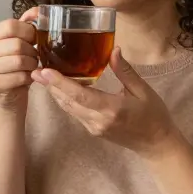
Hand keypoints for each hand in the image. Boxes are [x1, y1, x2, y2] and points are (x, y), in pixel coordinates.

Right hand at [0, 7, 39, 110]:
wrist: (8, 93)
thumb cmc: (15, 65)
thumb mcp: (21, 41)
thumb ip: (28, 23)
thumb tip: (37, 11)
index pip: (10, 25)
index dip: (28, 32)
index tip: (34, 40)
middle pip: (16, 44)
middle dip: (32, 51)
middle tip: (34, 56)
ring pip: (18, 60)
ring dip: (31, 64)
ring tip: (31, 66)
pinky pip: (19, 77)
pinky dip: (28, 77)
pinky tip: (27, 77)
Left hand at [35, 47, 178, 155]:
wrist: (156, 144)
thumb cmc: (154, 115)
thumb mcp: (143, 90)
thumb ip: (125, 71)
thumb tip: (114, 50)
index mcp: (112, 109)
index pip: (80, 95)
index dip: (60, 83)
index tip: (45, 72)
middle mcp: (98, 120)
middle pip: (68, 102)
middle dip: (50, 86)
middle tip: (36, 70)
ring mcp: (93, 127)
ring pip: (68, 108)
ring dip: (55, 93)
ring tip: (42, 76)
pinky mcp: (92, 130)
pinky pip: (74, 113)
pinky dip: (65, 100)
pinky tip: (59, 88)